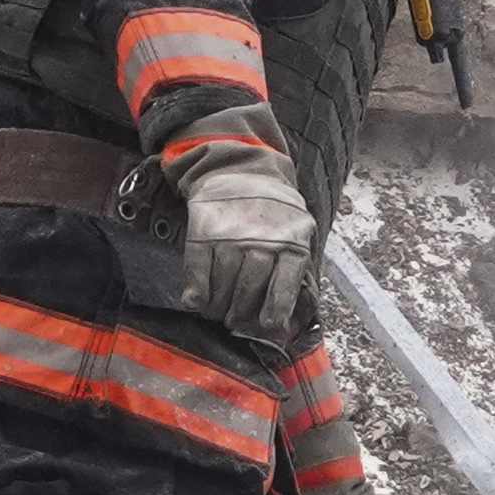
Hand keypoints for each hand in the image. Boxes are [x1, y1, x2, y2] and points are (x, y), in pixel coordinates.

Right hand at [174, 156, 316, 342]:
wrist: (241, 170)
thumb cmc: (274, 212)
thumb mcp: (298, 233)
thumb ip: (295, 272)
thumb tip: (288, 322)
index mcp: (291, 241)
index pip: (285, 285)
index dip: (275, 309)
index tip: (267, 324)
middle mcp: (262, 239)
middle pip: (249, 290)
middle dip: (240, 314)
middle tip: (234, 320)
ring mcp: (231, 235)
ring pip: (223, 285)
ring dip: (218, 307)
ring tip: (217, 312)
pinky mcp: (204, 231)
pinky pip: (198, 270)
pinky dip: (196, 291)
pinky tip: (196, 301)